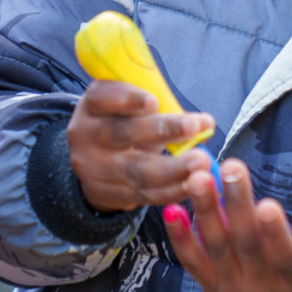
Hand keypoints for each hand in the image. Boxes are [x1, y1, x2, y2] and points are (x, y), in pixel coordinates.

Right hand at [68, 81, 215, 211]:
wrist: (93, 163)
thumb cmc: (121, 123)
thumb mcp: (128, 107)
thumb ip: (161, 108)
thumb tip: (205, 123)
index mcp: (92, 106)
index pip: (103, 97)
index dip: (128, 99)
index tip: (154, 102)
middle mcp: (87, 136)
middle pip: (123, 133)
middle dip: (161, 130)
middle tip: (193, 127)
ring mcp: (95, 169)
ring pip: (136, 170)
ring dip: (173, 168)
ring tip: (201, 161)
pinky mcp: (109, 194)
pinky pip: (143, 194)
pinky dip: (170, 190)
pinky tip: (191, 184)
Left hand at [162, 160, 291, 291]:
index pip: (283, 258)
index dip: (274, 234)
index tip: (268, 203)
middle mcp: (261, 290)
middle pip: (244, 244)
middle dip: (235, 204)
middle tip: (228, 165)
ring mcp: (233, 291)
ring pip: (215, 249)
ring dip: (202, 212)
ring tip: (195, 177)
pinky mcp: (213, 289)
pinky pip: (193, 263)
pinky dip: (180, 239)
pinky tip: (169, 208)